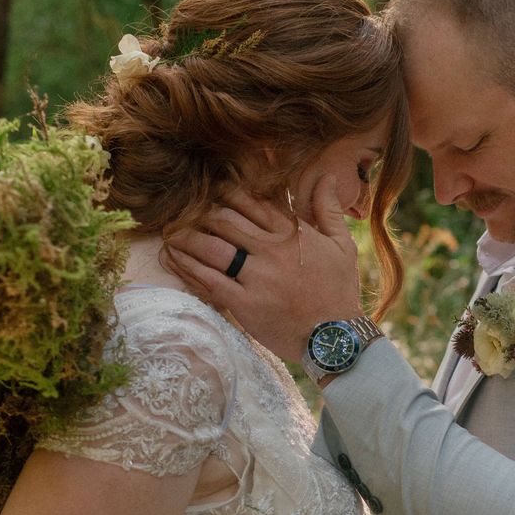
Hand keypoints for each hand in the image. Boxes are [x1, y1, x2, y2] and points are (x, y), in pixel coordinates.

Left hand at [166, 177, 362, 361]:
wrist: (335, 337)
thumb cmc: (339, 291)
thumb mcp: (342, 245)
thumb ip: (329, 209)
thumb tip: (328, 177)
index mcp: (291, 233)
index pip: (252, 203)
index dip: (227, 195)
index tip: (214, 194)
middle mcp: (271, 250)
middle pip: (225, 220)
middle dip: (202, 214)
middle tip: (186, 213)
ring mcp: (256, 277)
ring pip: (212, 246)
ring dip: (187, 236)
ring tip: (171, 232)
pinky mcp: (244, 303)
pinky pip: (208, 279)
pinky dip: (187, 266)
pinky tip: (171, 257)